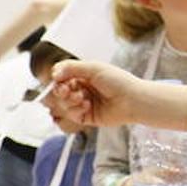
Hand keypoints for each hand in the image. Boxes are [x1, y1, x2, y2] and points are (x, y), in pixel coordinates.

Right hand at [50, 60, 186, 129]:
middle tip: (67, 90)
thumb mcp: (94, 68)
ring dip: (69, 101)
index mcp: (83, 76)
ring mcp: (84, 104)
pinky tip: (87, 106)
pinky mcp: (88, 117)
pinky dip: (76, 110)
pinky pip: (73, 116)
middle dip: (60, 91)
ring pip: (64, 105)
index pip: (61, 77)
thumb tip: (54, 72)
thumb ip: (72, 68)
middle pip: (59, 92)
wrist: (133, 100)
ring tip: (82, 98)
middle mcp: (82, 89)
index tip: (57, 79)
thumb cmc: (118, 81)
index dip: (56, 79)